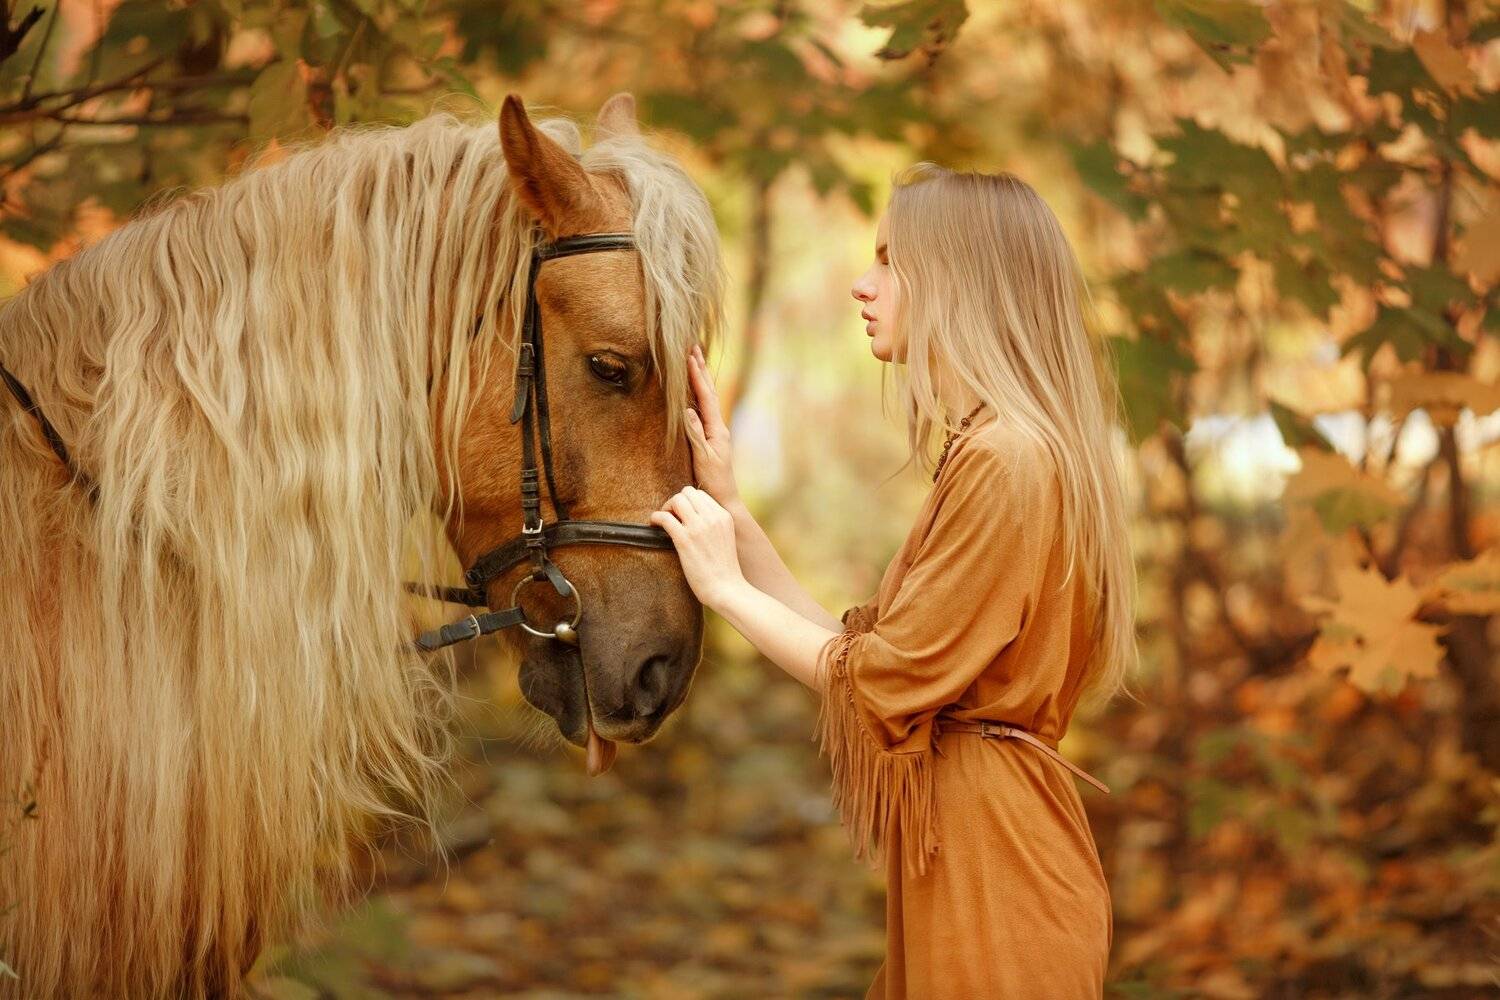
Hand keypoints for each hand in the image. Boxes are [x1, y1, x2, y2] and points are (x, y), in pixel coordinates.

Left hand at [649, 485, 744, 610]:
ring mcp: (699, 527)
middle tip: (671, 516)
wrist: (727, 588)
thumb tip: (693, 518)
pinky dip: (656, 518)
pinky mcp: (685, 540)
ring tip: (664, 521)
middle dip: (676, 501)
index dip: (688, 502)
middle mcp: (712, 518)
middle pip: (688, 492)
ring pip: (677, 499)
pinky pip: (665, 517)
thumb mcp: (725, 538)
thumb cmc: (724, 569)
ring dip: (666, 507)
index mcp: (724, 516)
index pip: (701, 494)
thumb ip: (714, 525)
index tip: (682, 515)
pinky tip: (654, 525)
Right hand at [684, 343, 740, 510]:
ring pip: (708, 399)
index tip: (689, 356)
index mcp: (717, 429)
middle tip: (694, 347)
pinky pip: (704, 410)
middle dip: (700, 370)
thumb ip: (695, 435)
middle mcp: (718, 427)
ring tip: (695, 361)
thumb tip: (687, 410)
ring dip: (701, 379)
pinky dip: (699, 395)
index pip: (705, 397)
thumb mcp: (702, 459)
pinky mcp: (711, 438)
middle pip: (709, 392)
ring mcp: (716, 432)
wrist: (724, 499)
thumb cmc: (713, 482)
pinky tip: (695, 392)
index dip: (696, 376)